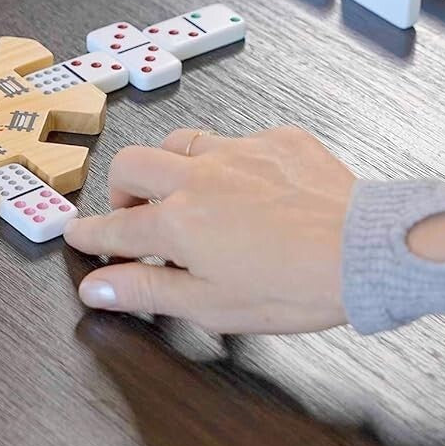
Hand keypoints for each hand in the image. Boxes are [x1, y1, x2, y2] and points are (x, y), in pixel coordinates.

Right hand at [63, 127, 357, 333]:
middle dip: (122, 190)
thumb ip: (146, 291)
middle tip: (136, 217)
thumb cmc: (294, 287)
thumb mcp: (211, 305)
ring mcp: (239, 151)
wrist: (364, 252)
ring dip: (171, 167)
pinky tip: (253, 189)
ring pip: (181, 142)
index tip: (80, 234)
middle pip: (132, 165)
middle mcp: (199, 177)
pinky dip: (232, 163)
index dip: (91, 233)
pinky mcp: (278, 139)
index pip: (115, 227)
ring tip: (187, 195)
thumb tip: (96, 286)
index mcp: (177, 223)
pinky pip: (239, 140)